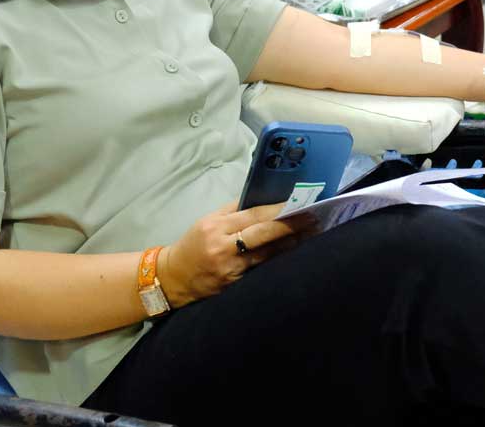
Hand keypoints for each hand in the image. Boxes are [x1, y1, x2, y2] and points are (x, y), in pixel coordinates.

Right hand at [158, 201, 312, 307]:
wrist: (172, 278)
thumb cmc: (193, 245)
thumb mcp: (207, 221)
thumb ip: (233, 211)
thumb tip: (263, 199)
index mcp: (215, 226)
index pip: (252, 215)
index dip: (277, 210)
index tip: (297, 203)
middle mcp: (222, 247)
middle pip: (262, 233)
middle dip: (290, 225)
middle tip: (312, 217)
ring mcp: (229, 269)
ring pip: (266, 254)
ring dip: (290, 243)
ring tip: (310, 233)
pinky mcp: (233, 285)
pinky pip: (260, 269)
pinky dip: (276, 260)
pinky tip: (292, 254)